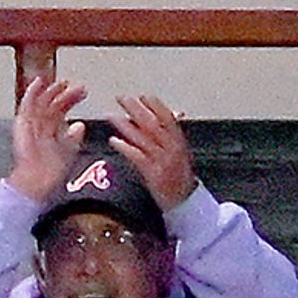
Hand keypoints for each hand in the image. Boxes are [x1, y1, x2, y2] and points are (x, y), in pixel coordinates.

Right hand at [7, 71, 89, 202]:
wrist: (38, 181)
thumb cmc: (51, 171)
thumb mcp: (69, 150)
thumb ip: (74, 137)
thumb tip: (80, 125)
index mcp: (50, 130)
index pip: (61, 109)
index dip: (71, 99)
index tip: (83, 92)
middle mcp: (40, 125)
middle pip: (53, 104)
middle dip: (66, 94)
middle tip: (79, 88)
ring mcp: (31, 124)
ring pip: (41, 102)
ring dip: (52, 90)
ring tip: (63, 83)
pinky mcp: (22, 123)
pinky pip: (26, 104)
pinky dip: (32, 92)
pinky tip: (40, 81)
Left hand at [113, 95, 198, 213]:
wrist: (185, 202)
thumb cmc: (179, 177)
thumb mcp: (180, 152)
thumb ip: (172, 134)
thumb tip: (171, 113)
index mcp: (178, 141)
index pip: (167, 117)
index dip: (155, 105)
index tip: (142, 96)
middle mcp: (171, 148)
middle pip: (152, 123)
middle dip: (136, 109)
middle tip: (122, 99)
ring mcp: (162, 161)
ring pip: (143, 138)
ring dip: (125, 126)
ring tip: (111, 116)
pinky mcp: (153, 174)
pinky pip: (137, 157)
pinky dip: (125, 147)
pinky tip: (114, 141)